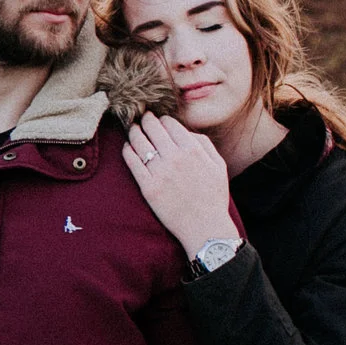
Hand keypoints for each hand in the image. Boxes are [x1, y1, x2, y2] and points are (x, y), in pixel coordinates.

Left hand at [121, 114, 237, 261]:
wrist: (204, 227)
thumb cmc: (213, 196)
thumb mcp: (218, 165)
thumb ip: (204, 144)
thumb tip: (186, 131)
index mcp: (193, 150)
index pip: (170, 124)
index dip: (162, 119)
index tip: (158, 119)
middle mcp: (175, 158)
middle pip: (152, 129)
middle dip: (145, 120)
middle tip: (141, 117)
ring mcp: (160, 172)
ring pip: (140, 143)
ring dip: (134, 132)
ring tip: (132, 128)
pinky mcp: (148, 187)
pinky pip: (132, 162)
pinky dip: (127, 151)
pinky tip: (127, 147)